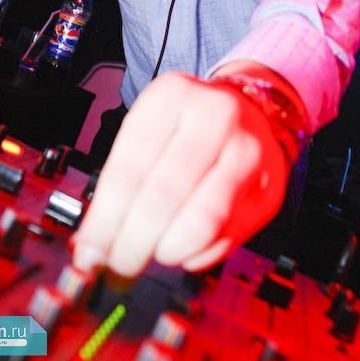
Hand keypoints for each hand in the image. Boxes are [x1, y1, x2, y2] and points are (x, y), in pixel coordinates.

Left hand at [70, 70, 289, 276]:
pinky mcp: (270, 188)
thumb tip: (90, 242)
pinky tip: (186, 247)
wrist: (252, 108)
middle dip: (134, 242)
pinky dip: (198, 254)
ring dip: (168, 250)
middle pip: (165, 195)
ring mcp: (248, 152)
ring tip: (155, 252)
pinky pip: (227, 237)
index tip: (89, 252)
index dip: (106, 218)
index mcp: (172, 96)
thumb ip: (118, 181)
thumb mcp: (149, 129)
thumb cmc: (188, 123)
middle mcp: (215, 116)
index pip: (130, 166)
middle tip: (118, 265)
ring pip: (202, 220)